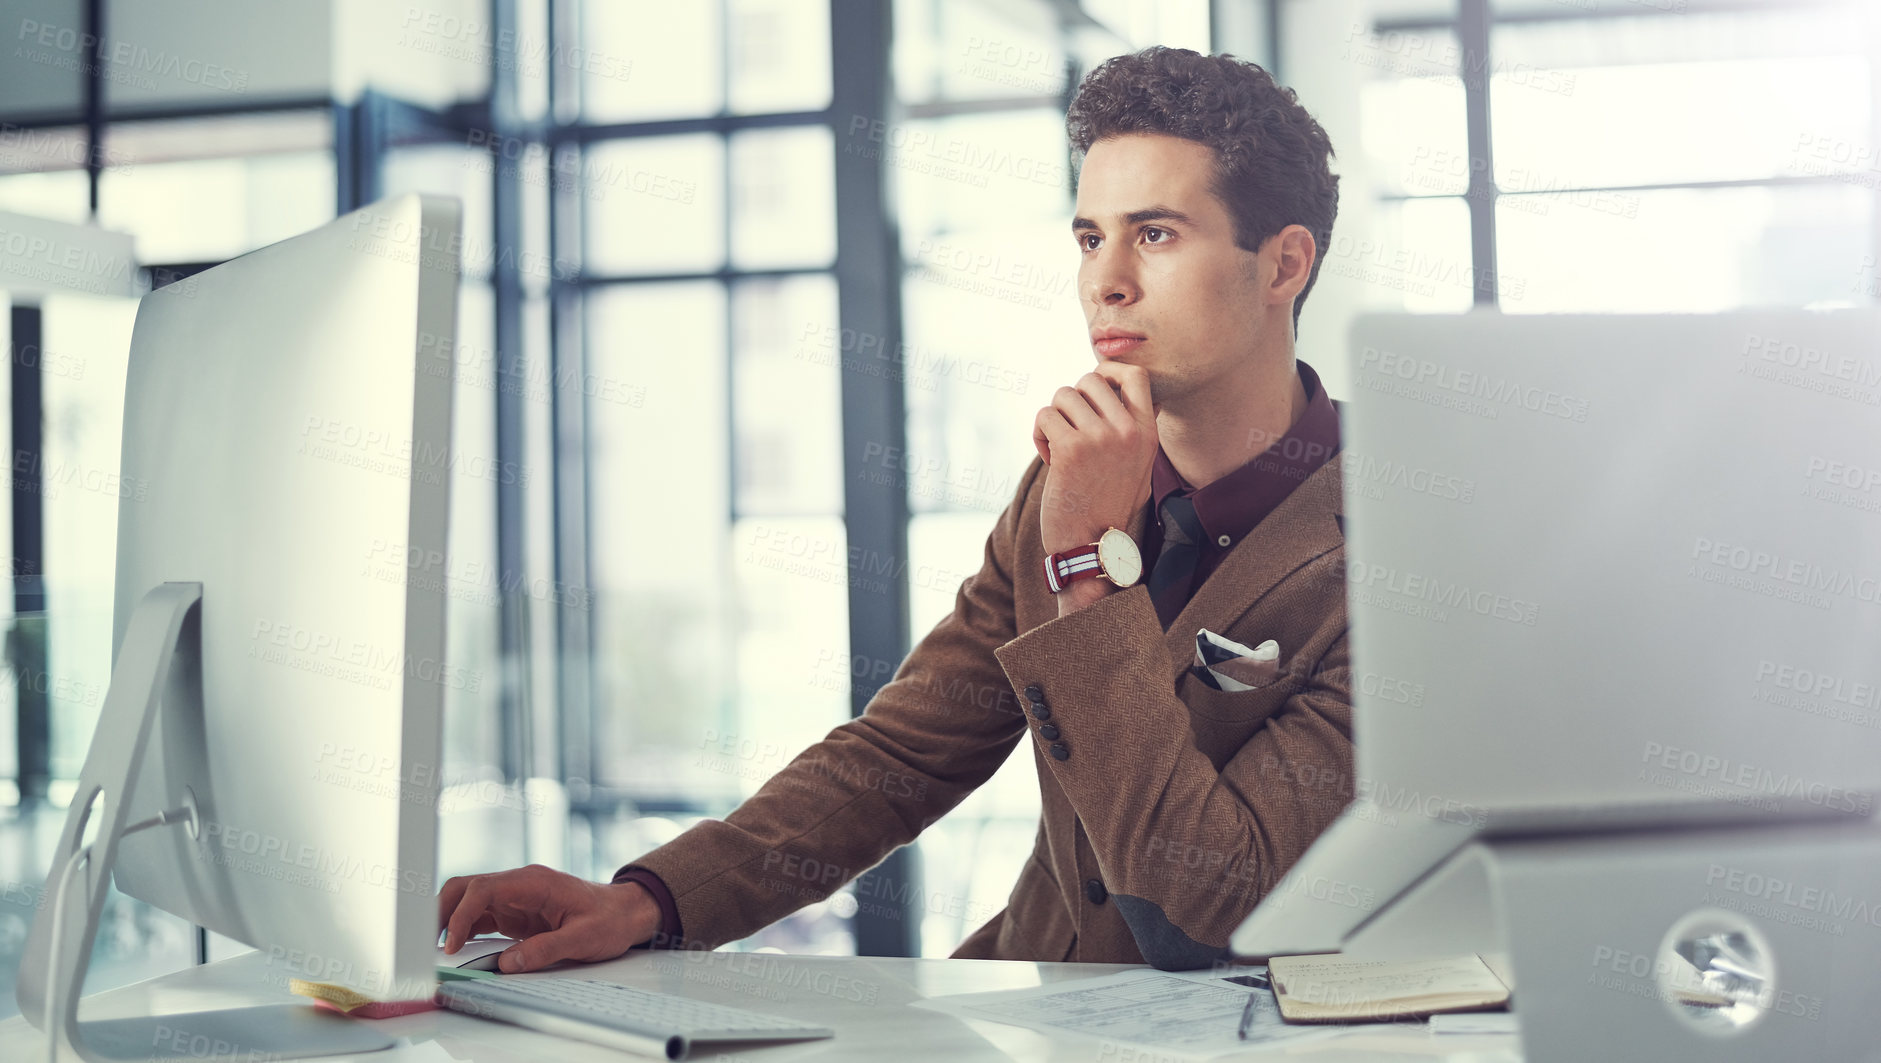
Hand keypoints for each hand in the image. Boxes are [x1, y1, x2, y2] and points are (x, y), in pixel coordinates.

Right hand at [437, 864, 661, 973]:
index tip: (452, 943)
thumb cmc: (609, 919)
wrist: (625, 912)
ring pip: (468, 900)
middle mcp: (519, 885)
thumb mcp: (583, 938)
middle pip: (467, 887)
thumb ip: (546, 949)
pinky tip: (456, 947)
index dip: (462, 915)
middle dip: (443, 911)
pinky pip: (481, 915)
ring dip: (449, 920)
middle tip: (427, 943)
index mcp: (534, 882)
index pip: (483, 889)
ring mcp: (515, 897)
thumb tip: (508, 964)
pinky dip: (464, 929)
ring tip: (435, 948)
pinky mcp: (515, 912)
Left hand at [1032, 362, 1157, 555]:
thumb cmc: (1110, 506)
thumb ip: (1139, 430)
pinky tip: (1049, 457)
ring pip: (1063, 395)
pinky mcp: (1071, 449)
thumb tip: (1143, 394)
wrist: (1091, 545)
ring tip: (1058, 446)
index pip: (1136, 376)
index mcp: (1147, 432)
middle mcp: (1127, 431)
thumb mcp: (1140, 466)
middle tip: (1070, 427)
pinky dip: (1040, 434)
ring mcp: (1100, 438)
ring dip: (1054, 417)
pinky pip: (1045, 416)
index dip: (1109, 371)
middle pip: (1090, 379)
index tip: (1094, 387)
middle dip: (1073, 399)